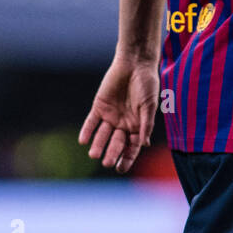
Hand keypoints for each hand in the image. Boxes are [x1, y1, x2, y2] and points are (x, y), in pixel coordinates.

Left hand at [78, 55, 159, 173]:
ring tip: (94, 154)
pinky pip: (91, 122)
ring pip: (102, 135)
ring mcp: (110, 116)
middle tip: (107, 162)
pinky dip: (87, 131)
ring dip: (98, 145)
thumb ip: (146, 124)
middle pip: (116, 143)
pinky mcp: (99, 107)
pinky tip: (83, 140)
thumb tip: (144, 144)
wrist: (134, 63)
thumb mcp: (149, 105)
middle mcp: (123, 124)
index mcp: (137, 126)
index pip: (131, 147)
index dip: (127, 158)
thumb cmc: (147, 84)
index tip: (121, 169)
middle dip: (112, 153)